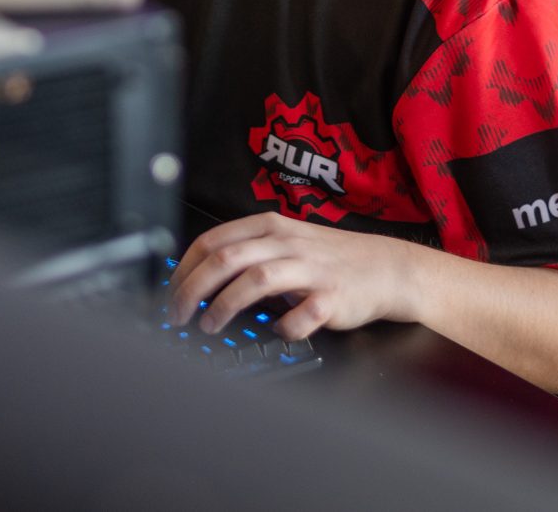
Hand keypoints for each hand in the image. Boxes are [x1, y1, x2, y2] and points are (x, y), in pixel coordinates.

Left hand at [166, 212, 422, 340]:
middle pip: (226, 259)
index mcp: (269, 227)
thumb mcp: (286, 243)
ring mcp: (310, 268)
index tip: (170, 294)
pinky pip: (299, 315)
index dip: (183, 270)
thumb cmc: (331, 260)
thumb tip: (200, 283)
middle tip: (177, 315)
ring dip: (224, 306)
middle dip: (192, 289)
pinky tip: (275, 332)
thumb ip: (248, 256)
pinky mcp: (332, 296)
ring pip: (255, 280)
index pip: (212, 241)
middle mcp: (286, 242)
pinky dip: (281, 327)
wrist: (387, 268)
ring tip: (209, 326)